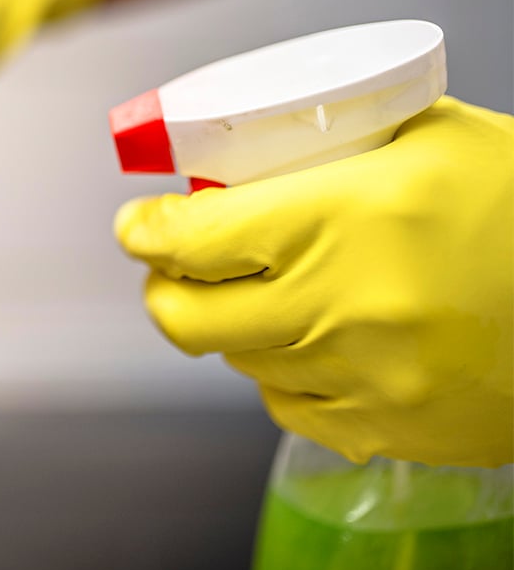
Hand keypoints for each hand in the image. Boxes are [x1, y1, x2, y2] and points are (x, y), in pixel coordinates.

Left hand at [115, 97, 513, 466]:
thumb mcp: (431, 140)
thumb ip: (325, 151)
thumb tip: (234, 168)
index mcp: (347, 218)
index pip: (191, 237)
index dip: (146, 231)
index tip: (139, 226)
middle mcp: (343, 306)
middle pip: (183, 315)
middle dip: (163, 287)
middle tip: (173, 266)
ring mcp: (360, 380)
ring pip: (232, 361)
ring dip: (225, 326)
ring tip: (257, 294)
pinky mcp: (381, 430)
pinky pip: (285, 406)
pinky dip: (279, 372)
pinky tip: (308, 342)